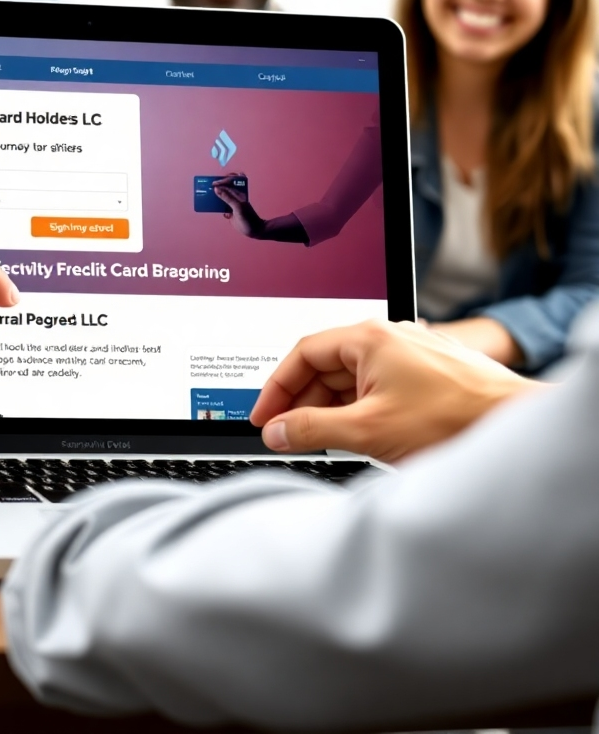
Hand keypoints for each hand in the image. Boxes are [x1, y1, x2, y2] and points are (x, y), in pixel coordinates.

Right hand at [212, 173, 262, 236]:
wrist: (254, 230)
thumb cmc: (248, 217)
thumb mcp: (237, 206)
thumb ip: (227, 197)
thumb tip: (216, 189)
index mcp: (239, 192)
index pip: (230, 182)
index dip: (221, 181)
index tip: (213, 184)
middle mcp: (235, 196)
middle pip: (225, 187)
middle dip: (217, 186)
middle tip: (209, 187)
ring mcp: (232, 204)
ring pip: (222, 197)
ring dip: (216, 197)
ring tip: (207, 196)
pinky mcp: (230, 212)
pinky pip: (221, 207)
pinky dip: (218, 207)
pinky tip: (214, 208)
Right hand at [250, 319, 538, 461]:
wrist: (516, 426)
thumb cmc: (454, 420)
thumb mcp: (367, 430)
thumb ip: (311, 430)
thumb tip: (276, 431)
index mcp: (369, 337)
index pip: (303, 353)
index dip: (276, 387)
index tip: (263, 415)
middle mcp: (388, 337)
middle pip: (325, 365)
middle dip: (301, 402)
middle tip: (285, 433)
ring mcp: (408, 354)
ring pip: (351, 378)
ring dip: (329, 408)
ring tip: (319, 440)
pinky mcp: (424, 373)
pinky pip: (375, 385)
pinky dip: (357, 408)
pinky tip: (355, 434)